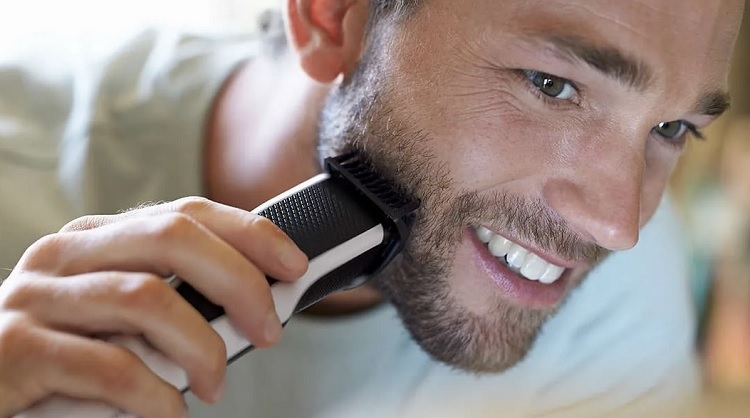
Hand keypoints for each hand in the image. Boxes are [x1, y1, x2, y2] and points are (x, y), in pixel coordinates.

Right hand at [0, 197, 307, 417]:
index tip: (294, 266)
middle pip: (173, 238)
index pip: (186, 212)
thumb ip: (169, 299)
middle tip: (268, 330)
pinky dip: (155, 394)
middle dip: (239, 282)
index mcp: (96, 238)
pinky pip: (109, 367)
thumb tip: (253, 305)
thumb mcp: (114, 315)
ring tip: (214, 384)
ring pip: (146, 299)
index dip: (250, 233)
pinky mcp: (16, 350)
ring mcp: (36, 298)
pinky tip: (169, 413)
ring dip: (200, 345)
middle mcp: (65, 255)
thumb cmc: (58, 355)